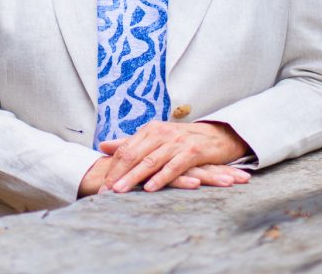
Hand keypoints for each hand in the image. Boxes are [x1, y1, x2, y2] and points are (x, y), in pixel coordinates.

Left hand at [97, 121, 250, 193]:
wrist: (219, 135)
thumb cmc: (184, 139)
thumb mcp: (156, 137)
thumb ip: (130, 142)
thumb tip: (103, 145)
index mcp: (150, 130)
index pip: (126, 149)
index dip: (112, 167)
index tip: (102, 184)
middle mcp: (161, 133)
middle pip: (134, 154)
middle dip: (118, 174)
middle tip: (105, 191)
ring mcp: (176, 142)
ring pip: (150, 161)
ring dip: (133, 177)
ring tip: (120, 190)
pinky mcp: (192, 151)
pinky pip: (173, 166)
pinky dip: (161, 177)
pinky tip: (150, 188)